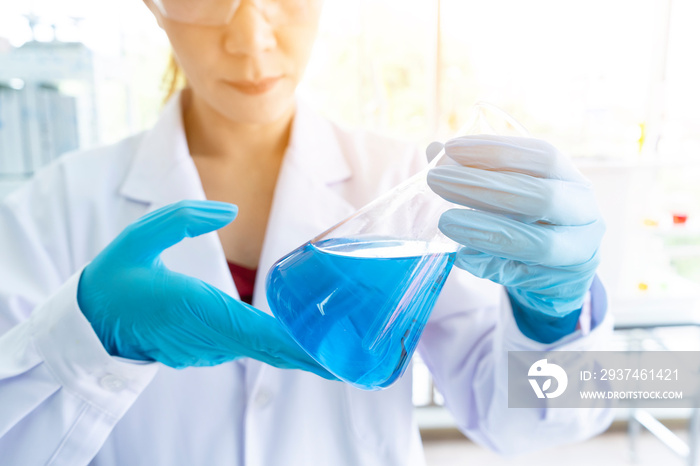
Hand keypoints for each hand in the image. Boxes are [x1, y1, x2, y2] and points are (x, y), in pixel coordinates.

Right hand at [77, 200, 334, 377]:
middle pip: (269, 349)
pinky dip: (278, 346)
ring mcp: (208, 349)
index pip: (254, 331)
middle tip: (353, 362)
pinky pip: (249, 347)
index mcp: (193, 309)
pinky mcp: (207, 349)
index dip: (293, 344)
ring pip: (262, 349)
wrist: (92, 323)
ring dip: (299, 350)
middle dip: (311, 357)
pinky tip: (304, 342)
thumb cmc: (117, 278)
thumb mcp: (139, 237)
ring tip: (340, 348)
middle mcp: (207, 336)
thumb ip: (184, 219)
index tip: (328, 355)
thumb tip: (230, 211)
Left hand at [427, 136, 603, 340]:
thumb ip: (476, 172)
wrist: (560, 273)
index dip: (497, 150)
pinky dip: (488, 264)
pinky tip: (461, 255)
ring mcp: (579, 250)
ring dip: (486, 230)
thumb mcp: (509, 193)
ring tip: (446, 221)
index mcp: (571, 179)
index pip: (542, 156)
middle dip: (483, 187)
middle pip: (540, 196)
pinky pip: (522, 274)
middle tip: (436, 180)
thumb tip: (434, 149)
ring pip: (538, 242)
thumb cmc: (530, 222)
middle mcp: (584, 211)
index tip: (451, 148)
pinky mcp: (563, 283)